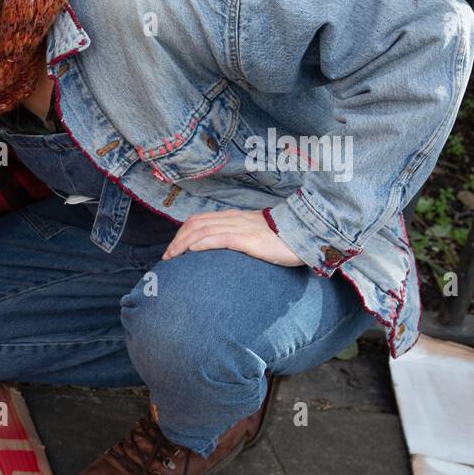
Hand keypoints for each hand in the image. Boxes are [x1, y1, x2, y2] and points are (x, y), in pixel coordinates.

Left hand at [161, 210, 304, 266]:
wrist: (306, 234)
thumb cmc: (281, 238)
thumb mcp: (253, 234)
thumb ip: (236, 236)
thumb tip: (218, 247)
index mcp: (233, 217)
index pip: (199, 220)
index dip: (181, 233)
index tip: (172, 248)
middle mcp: (233, 219)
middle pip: (196, 224)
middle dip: (177, 240)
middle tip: (167, 257)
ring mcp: (241, 228)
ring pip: (204, 231)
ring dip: (184, 243)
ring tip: (173, 256)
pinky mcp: (250, 240)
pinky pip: (222, 238)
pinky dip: (204, 243)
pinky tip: (193, 250)